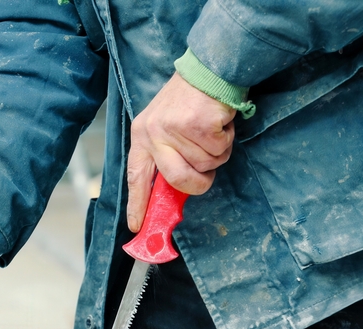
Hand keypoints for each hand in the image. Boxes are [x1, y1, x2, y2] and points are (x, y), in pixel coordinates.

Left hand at [126, 73, 235, 231]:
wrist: (209, 68)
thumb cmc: (188, 100)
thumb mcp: (164, 124)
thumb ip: (164, 154)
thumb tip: (173, 189)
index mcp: (142, 134)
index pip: (136, 175)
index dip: (137, 203)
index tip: (136, 225)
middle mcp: (155, 133)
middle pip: (177, 179)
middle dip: (198, 183)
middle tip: (206, 173)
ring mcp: (176, 129)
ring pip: (205, 165)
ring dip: (216, 153)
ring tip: (210, 130)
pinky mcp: (200, 124)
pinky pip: (220, 149)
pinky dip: (226, 140)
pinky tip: (218, 122)